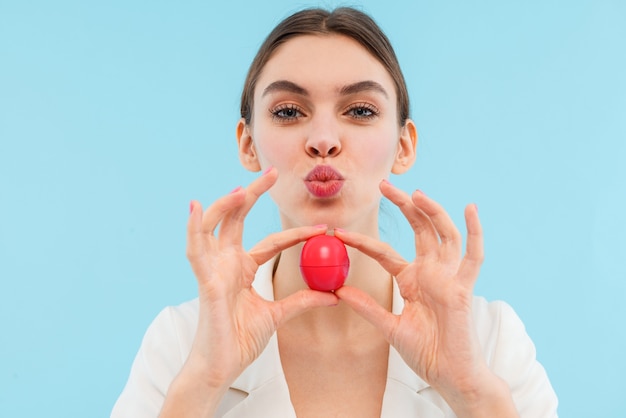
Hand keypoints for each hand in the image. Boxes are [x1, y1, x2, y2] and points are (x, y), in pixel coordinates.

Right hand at [179, 168, 337, 394]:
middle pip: (238, 219)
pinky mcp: (204, 280)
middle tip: (273, 173)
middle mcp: (227, 262)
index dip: (296, 233)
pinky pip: (195, 249)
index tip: (322, 227)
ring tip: (244, 188)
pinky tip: (196, 206)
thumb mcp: (278, 315)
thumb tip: (334, 295)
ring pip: (214, 226)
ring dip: (226, 204)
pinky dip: (193, 227)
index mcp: (243, 268)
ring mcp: (213, 268)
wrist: (222, 365)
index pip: (271, 241)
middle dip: (253, 194)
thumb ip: (302, 300)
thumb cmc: (241, 339)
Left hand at [335, 180, 516, 415]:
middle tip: (384, 185)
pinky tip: (470, 209)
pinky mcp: (464, 288)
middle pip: (418, 230)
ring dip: (432, 212)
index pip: (384, 252)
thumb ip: (368, 308)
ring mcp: (448, 278)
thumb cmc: (425, 352)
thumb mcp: (389, 328)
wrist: (448, 375)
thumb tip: (339, 291)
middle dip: (404, 206)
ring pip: (443, 235)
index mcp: (412, 280)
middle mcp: (430, 272)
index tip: (339, 232)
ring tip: (416, 193)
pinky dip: (474, 232)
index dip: (362, 242)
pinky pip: (473, 257)